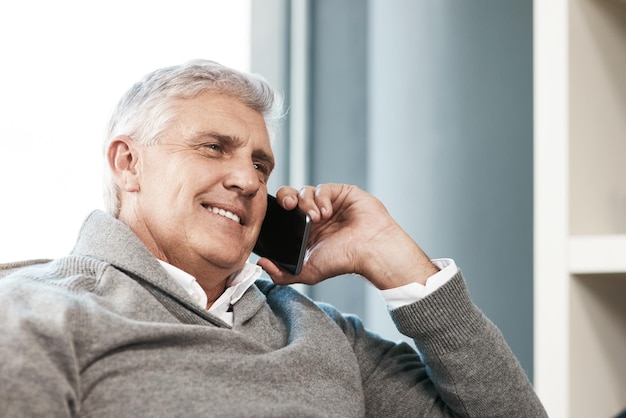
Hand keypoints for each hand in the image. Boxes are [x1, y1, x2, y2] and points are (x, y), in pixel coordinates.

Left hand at [256, 184, 438, 288]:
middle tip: (288, 206)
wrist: (370, 250)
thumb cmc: (343, 262)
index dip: (276, 211)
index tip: (274, 215)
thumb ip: (282, 273)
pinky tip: (327, 212)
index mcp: (305, 231)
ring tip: (317, 218)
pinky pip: (323, 188)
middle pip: (290, 196)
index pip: (283, 214)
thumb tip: (261, 264)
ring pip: (305, 190)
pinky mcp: (342, 193)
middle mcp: (315, 215)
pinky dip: (321, 198)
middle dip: (285, 198)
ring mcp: (328, 203)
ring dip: (306, 202)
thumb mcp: (308, 272)